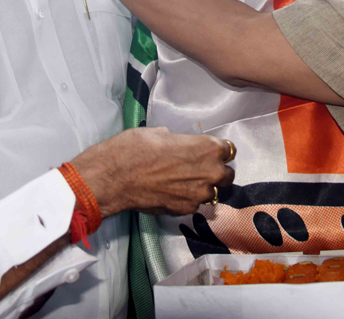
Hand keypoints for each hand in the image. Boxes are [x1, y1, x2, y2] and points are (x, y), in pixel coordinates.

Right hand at [71, 127, 234, 216]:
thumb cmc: (133, 148)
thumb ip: (179, 142)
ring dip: (203, 187)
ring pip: (213, 192)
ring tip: (183, 182)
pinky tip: (172, 192)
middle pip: (227, 174)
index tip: (209, 152)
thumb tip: (179, 146)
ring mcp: (199, 195)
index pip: (229, 150)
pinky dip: (188, 199)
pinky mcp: (186, 210)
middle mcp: (210, 173)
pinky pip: (195, 203)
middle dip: (216, 171)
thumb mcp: (159, 134)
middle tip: (197, 168)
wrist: (114, 177)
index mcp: (207, 149)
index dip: (218, 151)